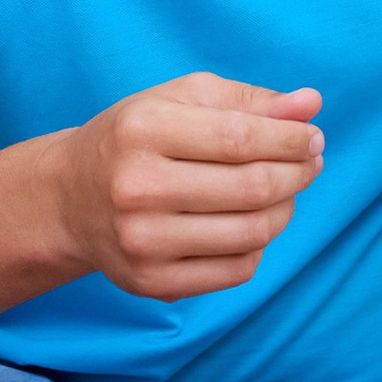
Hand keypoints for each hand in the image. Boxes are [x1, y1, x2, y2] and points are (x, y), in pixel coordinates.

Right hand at [49, 73, 325, 300]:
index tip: (313, 138)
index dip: (291, 139)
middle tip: (311, 162)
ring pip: (252, 233)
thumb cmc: (137, 139)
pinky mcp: (151, 282)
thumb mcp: (182, 100)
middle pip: (252, 187)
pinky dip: (259, 245)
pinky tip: (252, 222)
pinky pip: (237, 270)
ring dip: (285, 209)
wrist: (69, 199)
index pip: (242, 137)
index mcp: (143, 130)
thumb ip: (249, 99)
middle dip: (298, 173)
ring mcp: (142, 242)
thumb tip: (312, 104)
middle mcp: (136, 188)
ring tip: (286, 190)